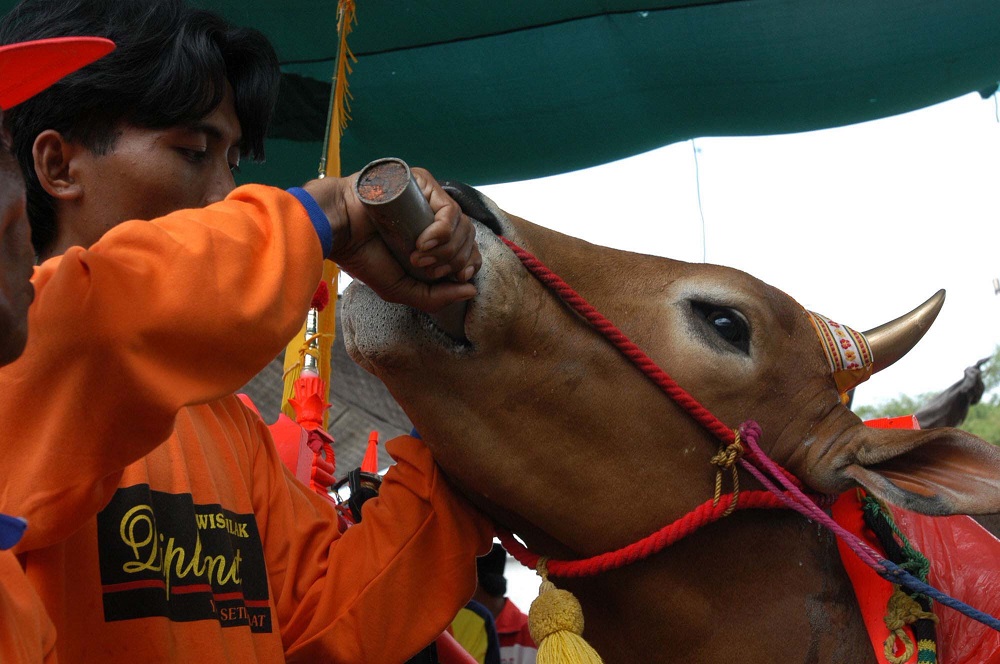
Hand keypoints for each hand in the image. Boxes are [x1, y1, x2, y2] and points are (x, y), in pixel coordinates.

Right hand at [302, 168, 480, 311]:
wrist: (340, 231)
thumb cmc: (365, 258)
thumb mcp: (402, 289)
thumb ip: (436, 297)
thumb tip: (471, 289)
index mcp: (433, 238)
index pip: (468, 248)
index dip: (469, 264)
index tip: (455, 277)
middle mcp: (434, 217)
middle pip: (468, 238)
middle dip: (454, 261)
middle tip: (423, 268)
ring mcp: (430, 199)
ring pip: (462, 225)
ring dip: (446, 250)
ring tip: (417, 258)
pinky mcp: (424, 184)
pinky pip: (450, 210)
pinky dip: (444, 233)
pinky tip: (424, 244)